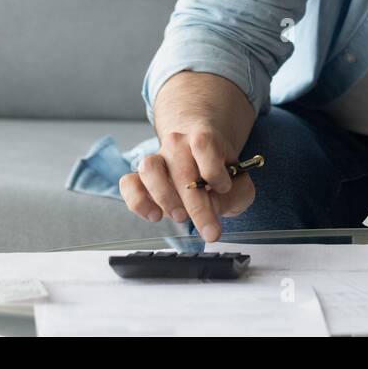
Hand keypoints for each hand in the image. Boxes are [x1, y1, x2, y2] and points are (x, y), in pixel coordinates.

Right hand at [118, 72, 256, 241]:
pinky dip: (139, 202)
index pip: (204, 144)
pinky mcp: (140, 176)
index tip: (223, 188)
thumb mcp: (238, 181)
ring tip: (181, 216)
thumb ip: (235, 194)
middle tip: (209, 230)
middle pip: (182, 170)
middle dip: (197, 206)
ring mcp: (156, 158)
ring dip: (165, 197)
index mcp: (204, 139)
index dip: (214, 170)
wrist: (199, 157)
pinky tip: (155, 215)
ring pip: (150, 169)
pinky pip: (129, 184)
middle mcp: (177, 144)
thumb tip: (215, 206)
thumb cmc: (219, 171)